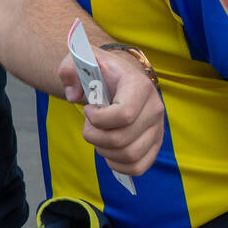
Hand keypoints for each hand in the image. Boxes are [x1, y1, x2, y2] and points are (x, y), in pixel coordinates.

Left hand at [59, 50, 163, 175]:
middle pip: (122, 139)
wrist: (119, 77)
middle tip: (88, 125)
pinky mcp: (155, 143)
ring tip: (98, 137)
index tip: (87, 109)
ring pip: (130, 155)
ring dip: (104, 151)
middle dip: (94, 136)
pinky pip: (139, 166)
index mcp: (139, 86)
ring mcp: (158, 128)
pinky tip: (107, 151)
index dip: (97, 118)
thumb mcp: (82, 61)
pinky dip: (118, 165)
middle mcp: (154, 108)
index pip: (123, 115)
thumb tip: (72, 95)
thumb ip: (69, 70)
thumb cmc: (100, 71)